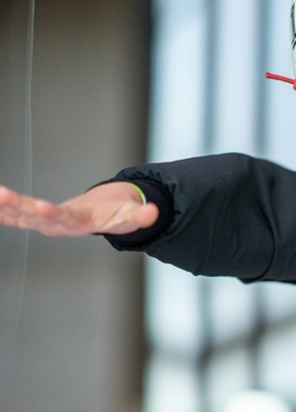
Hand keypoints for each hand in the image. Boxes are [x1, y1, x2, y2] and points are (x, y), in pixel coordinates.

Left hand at [0, 182, 158, 236]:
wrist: (102, 219)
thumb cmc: (115, 215)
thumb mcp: (130, 215)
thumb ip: (140, 216)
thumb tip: (154, 213)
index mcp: (80, 222)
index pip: (66, 218)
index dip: (54, 213)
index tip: (42, 206)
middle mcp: (58, 224)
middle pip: (36, 216)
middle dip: (18, 206)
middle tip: (3, 196)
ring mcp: (45, 222)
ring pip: (21, 215)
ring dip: (4, 207)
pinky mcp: (36, 217)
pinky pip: (14, 216)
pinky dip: (1, 212)